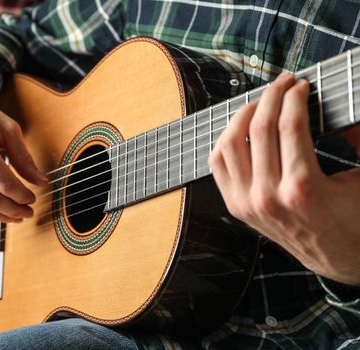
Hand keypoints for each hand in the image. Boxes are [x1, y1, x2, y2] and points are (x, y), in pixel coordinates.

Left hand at [209, 72, 359, 285]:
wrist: (335, 258)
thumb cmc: (352, 220)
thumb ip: (357, 140)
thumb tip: (349, 110)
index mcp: (303, 188)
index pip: (290, 125)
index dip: (294, 97)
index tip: (300, 85)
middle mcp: (268, 195)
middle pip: (259, 128)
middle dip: (271, 96)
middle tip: (283, 83)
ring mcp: (246, 202)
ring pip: (229, 143)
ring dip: (243, 113)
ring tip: (260, 102)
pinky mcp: (235, 206)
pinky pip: (218, 163)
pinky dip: (225, 139)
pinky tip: (240, 128)